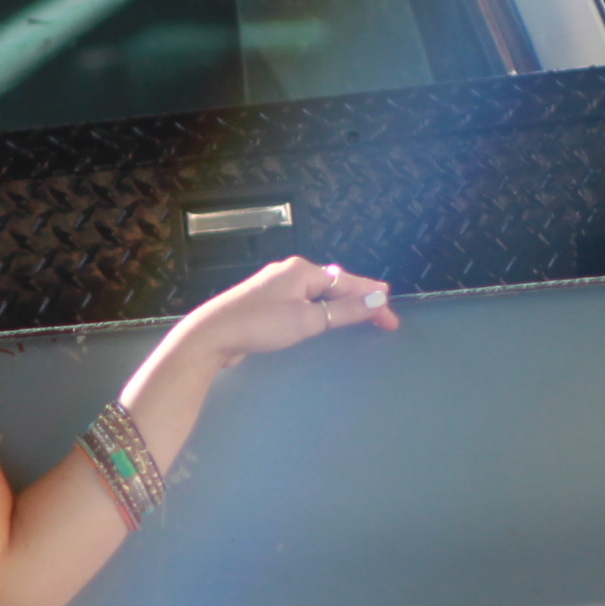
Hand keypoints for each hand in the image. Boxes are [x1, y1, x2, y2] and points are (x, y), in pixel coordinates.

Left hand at [177, 256, 399, 369]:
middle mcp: (290, 271)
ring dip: (340, 303)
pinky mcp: (265, 302)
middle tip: (381, 318)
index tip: (392, 319)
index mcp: (303, 270)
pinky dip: (320, 309)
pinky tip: (323, 317)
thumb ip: (345, 310)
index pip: (349, 282)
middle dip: (359, 299)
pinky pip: (303, 301)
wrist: (211, 335)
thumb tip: (379, 298)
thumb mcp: (308, 320)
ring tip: (361, 314)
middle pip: (334, 283)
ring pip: (318, 292)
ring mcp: (275, 286)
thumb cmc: (260, 325)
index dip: (373, 300)